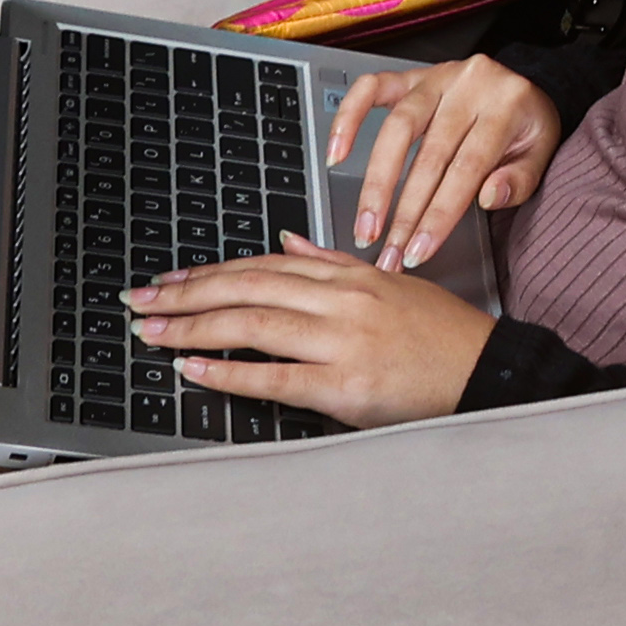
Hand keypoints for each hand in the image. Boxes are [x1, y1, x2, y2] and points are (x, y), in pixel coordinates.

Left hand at [126, 236, 497, 429]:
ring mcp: (344, 341)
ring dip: (195, 327)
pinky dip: (232, 372)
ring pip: (256, 324)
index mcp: (349, 274)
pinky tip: (196, 369)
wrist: (485, 371)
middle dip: (186, 295)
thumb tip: (286, 240)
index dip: (209, 271)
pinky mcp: (347, 385)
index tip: (168, 280)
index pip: (263, 265)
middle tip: (140, 303)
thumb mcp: (388, 282)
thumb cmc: (440, 334)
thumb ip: (332, 262)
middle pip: (249, 288)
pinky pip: (278, 377)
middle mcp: (343, 300)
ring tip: (153, 332)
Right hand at [324, 56, 566, 269]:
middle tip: (388, 254)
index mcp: (506, 104)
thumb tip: (489, 196)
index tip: (418, 253)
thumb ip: (521, 178)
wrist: (525, 85)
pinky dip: (349, 117)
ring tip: (366, 225)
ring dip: (376, 182)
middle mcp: (469, 85)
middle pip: (429, 155)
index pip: (466, 168)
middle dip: (405, 213)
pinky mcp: (412, 75)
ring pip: (397, 127)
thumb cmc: (528, 126)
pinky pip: (372, 86)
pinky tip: (336, 152)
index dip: (439, 215)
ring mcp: (437, 77)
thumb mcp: (542, 152)